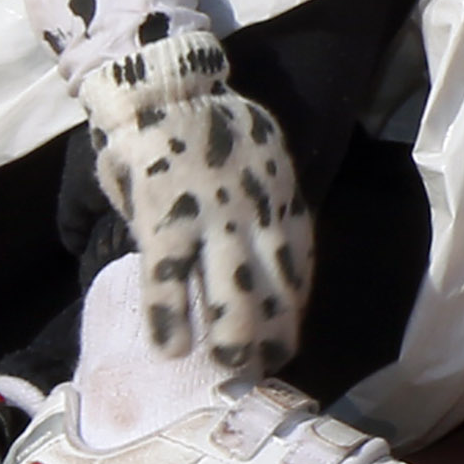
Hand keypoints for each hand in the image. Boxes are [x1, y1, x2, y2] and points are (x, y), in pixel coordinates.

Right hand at [70, 32, 309, 374]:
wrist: (168, 89)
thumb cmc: (208, 129)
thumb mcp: (257, 162)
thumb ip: (262, 204)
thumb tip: (265, 247)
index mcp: (280, 198)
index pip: (298, 261)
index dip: (294, 303)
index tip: (292, 337)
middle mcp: (255, 215)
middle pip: (274, 286)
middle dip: (275, 331)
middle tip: (271, 370)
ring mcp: (212, 221)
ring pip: (231, 291)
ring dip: (234, 337)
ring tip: (234, 373)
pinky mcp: (165, 222)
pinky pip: (168, 281)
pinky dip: (170, 317)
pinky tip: (171, 350)